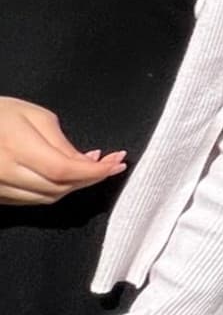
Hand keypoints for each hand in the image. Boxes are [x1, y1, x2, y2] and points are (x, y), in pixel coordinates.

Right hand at [0, 98, 122, 205]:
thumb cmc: (0, 114)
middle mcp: (6, 174)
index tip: (118, 163)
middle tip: (110, 164)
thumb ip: (60, 143)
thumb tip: (87, 163)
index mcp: (16, 148)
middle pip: (59, 188)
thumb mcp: (33, 116)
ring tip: (91, 167)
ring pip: (48, 198)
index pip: (64, 170)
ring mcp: (0, 189)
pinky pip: (33, 200)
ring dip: (74, 186)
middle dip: (89, 178)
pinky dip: (54, 191)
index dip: (94, 171)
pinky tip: (66, 176)